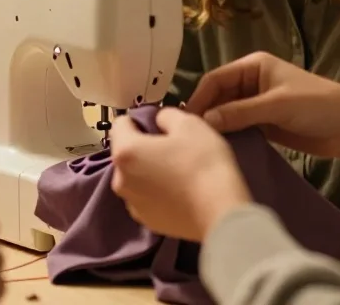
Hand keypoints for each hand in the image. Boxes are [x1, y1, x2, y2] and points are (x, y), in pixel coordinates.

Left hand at [110, 107, 251, 241]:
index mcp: (125, 152)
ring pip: (135, 177)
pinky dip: (157, 193)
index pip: (121, 124)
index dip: (141, 119)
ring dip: (149, 171)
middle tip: (173, 148)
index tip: (161, 125)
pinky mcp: (147, 223)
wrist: (220, 213)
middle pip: (127, 153)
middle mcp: (120, 180)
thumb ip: (166, 116)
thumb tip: (158, 121)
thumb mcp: (189, 123)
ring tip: (178, 172)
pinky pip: (146, 198)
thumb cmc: (202, 162)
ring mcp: (132, 205)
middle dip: (144, 147)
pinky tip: (180, 192)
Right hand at [188, 52, 339, 187]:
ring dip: (216, 128)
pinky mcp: (263, 124)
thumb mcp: (277, 105)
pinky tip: (219, 151)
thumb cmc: (317, 105)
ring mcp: (256, 104)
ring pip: (226, 114)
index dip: (200, 97)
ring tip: (199, 146)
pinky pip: (238, 128)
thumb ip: (241, 112)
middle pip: (218, 97)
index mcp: (253, 66)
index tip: (186, 120)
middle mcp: (251, 83)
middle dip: (205, 114)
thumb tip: (206, 121)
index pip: (216, 79)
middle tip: (189, 137)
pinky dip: (229, 137)